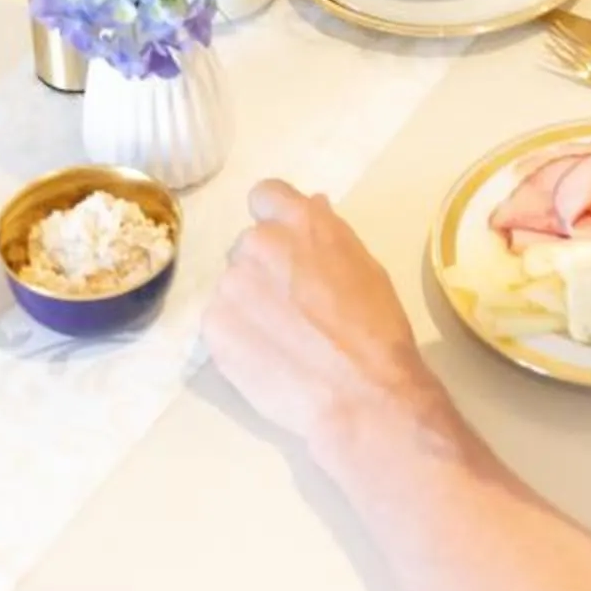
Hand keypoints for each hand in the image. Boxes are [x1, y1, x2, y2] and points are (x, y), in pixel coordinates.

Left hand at [204, 180, 444, 454]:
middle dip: (265, 270)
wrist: (361, 395)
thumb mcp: (365, 267)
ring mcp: (230, 284)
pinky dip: (237, 337)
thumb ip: (328, 234)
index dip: (274, 219)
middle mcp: (258, 243)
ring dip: (250, 305)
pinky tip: (267, 358)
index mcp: (301, 221)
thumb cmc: (377, 330)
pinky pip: (220, 322)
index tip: (285, 246)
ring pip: (233, 287)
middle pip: (248, 247)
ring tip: (283, 340)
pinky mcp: (213, 326)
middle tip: (292, 308)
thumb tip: (312, 206)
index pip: (266, 195)